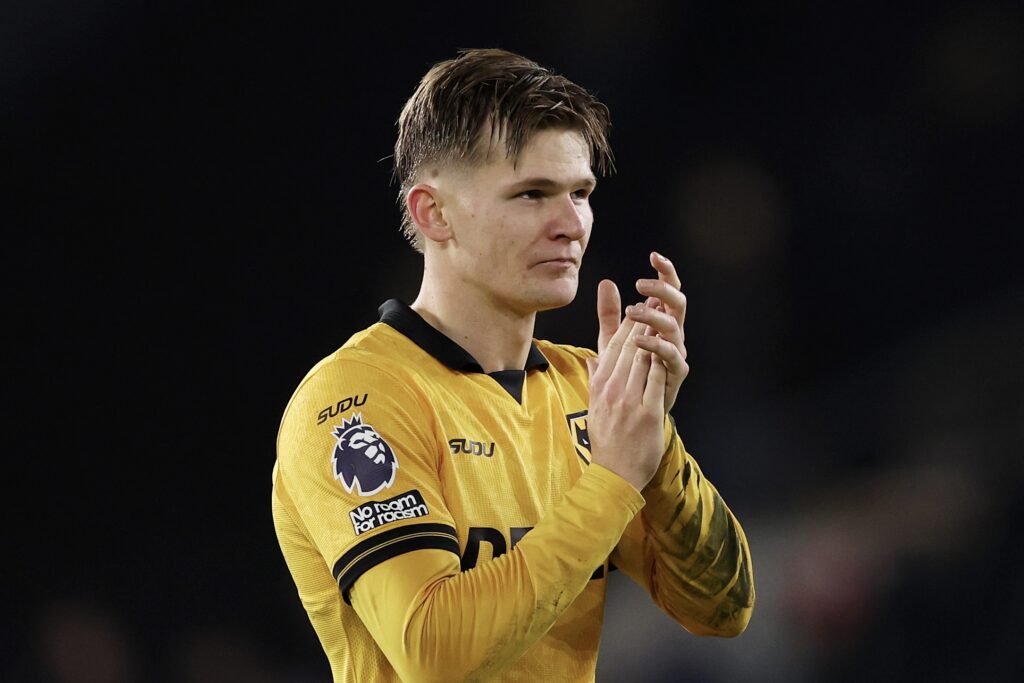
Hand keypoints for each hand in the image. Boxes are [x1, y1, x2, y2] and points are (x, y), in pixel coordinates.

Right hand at [585, 280, 667, 491]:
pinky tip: (671, 349)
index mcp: (599, 384)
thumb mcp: (594, 403)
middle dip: (643, 322)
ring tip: (666, 318)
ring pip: (643, 359)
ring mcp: (628, 400)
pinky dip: (663, 363)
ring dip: (655, 336)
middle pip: (629, 347)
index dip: (629, 323)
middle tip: (656, 302)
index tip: (640, 307)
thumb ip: (596, 376)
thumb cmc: (606, 439)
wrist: (613, 472)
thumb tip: (593, 357)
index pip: (614, 346)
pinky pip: (656, 381)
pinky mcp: (646, 413)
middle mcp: (611, 389)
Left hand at [624, 252, 688, 413]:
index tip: (654, 256)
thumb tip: (606, 283)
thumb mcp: (613, 342)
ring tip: (633, 311)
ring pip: (674, 327)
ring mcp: (676, 354)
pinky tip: (641, 340)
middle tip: (641, 283)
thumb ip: (610, 314)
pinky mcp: (675, 375)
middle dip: (663, 289)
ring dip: (654, 315)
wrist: (631, 415)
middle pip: (678, 303)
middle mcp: (673, 335)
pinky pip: (672, 356)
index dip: (666, 273)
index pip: (668, 291)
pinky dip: (657, 346)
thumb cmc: (627, 377)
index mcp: (661, 323)